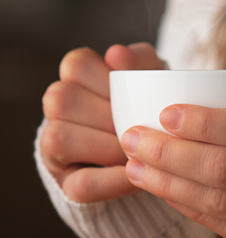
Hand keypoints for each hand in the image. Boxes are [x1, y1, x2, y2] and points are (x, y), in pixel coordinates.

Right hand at [40, 43, 164, 201]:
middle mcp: (58, 109)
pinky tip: (136, 173)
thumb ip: (139, 60)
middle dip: (108, 115)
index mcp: (77, 78)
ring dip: (107, 146)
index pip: (76, 64)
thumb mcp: (152, 77)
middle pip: (63, 101)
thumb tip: (115, 53)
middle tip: (142, 124)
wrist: (159, 149)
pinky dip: (112, 181)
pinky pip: (81, 183)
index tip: (133, 91)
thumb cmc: (150, 104)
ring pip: (59, 139)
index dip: (106, 77)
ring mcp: (55, 146)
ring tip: (139, 148)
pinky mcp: (67, 183)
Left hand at [122, 106, 225, 237]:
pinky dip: (189, 207)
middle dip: (172, 152)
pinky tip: (163, 191)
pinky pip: (225, 225)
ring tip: (134, 164)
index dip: (208, 122)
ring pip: (220, 200)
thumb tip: (205, 95)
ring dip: (169, 182)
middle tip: (132, 135)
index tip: (166, 112)